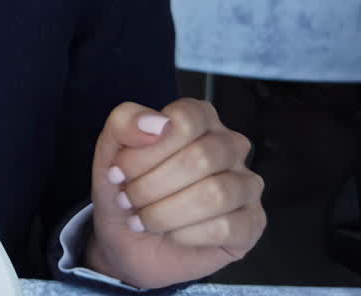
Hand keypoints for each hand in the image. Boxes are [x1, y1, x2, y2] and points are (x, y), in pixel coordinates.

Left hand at [86, 99, 265, 288]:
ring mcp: (245, 185)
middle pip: (201, 157)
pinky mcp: (252, 223)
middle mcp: (229, 146)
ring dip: (166, 212)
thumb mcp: (109, 152)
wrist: (127, 241)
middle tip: (129, 199)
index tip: (120, 169)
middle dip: (151, 185)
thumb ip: (124, 123)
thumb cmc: (125, 190)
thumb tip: (157, 123)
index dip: (146, 150)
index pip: (186, 119)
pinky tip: (172, 234)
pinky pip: (226, 227)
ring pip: (216, 194)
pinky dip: (186, 234)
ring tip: (145, 218)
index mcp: (199, 120)